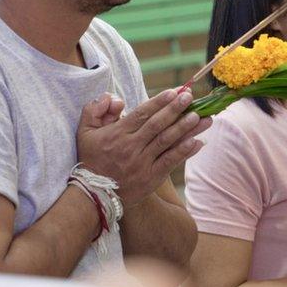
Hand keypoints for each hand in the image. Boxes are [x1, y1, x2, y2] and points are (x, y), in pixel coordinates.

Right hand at [76, 89, 211, 205]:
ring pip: (167, 142)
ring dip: (185, 128)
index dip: (160, 102)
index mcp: (117, 134)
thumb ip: (96, 110)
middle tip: (190, 97)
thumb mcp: (85, 132)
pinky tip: (197, 142)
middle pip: (157, 125)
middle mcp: (131, 148)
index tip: (175, 91)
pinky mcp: (150, 178)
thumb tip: (116, 99)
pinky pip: (170, 162)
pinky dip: (184, 152)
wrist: (94, 195)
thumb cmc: (91, 159)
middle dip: (175, 109)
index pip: (142, 114)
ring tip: (201, 117)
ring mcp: (142, 164)